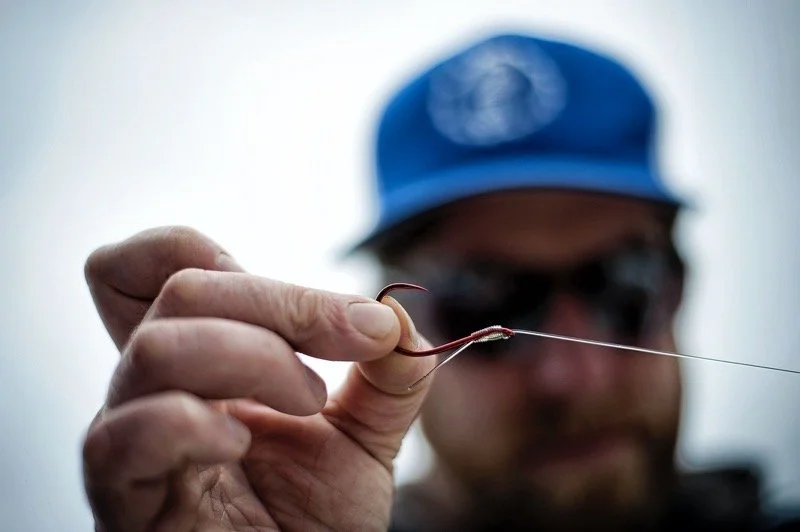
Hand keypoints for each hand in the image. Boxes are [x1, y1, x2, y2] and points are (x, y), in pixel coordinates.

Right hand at [81, 226, 433, 530]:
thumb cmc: (313, 519)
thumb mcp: (366, 434)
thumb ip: (388, 373)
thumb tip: (394, 311)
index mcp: (204, 354)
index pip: (176, 259)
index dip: (252, 262)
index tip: (354, 316)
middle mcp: (158, 386)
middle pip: (179, 285)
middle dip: (282, 305)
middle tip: (350, 345)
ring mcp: (135, 440)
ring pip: (157, 348)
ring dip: (253, 358)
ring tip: (307, 403)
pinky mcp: (126, 503)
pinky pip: (121, 439)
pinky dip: (193, 425)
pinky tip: (240, 445)